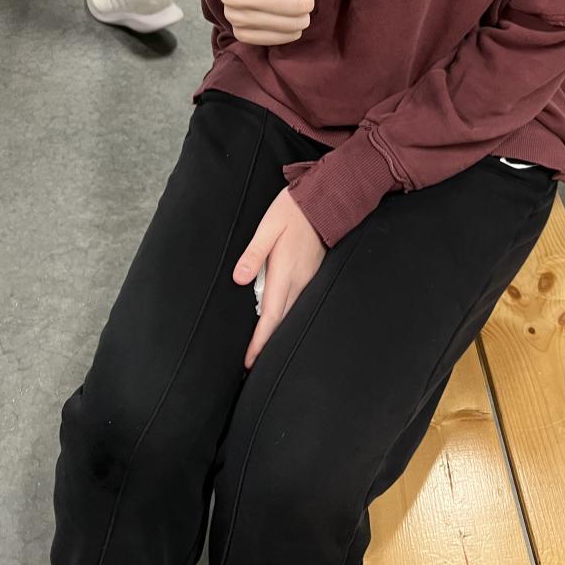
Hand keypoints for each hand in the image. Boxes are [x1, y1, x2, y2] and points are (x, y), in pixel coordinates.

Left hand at [234, 187, 325, 369]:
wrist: (326, 199)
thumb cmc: (294, 210)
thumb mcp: (268, 227)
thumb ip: (254, 254)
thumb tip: (239, 279)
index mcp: (286, 272)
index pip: (271, 317)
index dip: (260, 342)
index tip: (249, 362)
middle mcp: (300, 280)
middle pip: (282, 322)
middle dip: (267, 345)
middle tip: (252, 365)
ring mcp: (308, 278)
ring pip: (290, 313)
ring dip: (277, 332)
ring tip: (263, 348)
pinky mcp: (312, 272)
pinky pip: (297, 302)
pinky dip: (286, 317)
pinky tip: (279, 320)